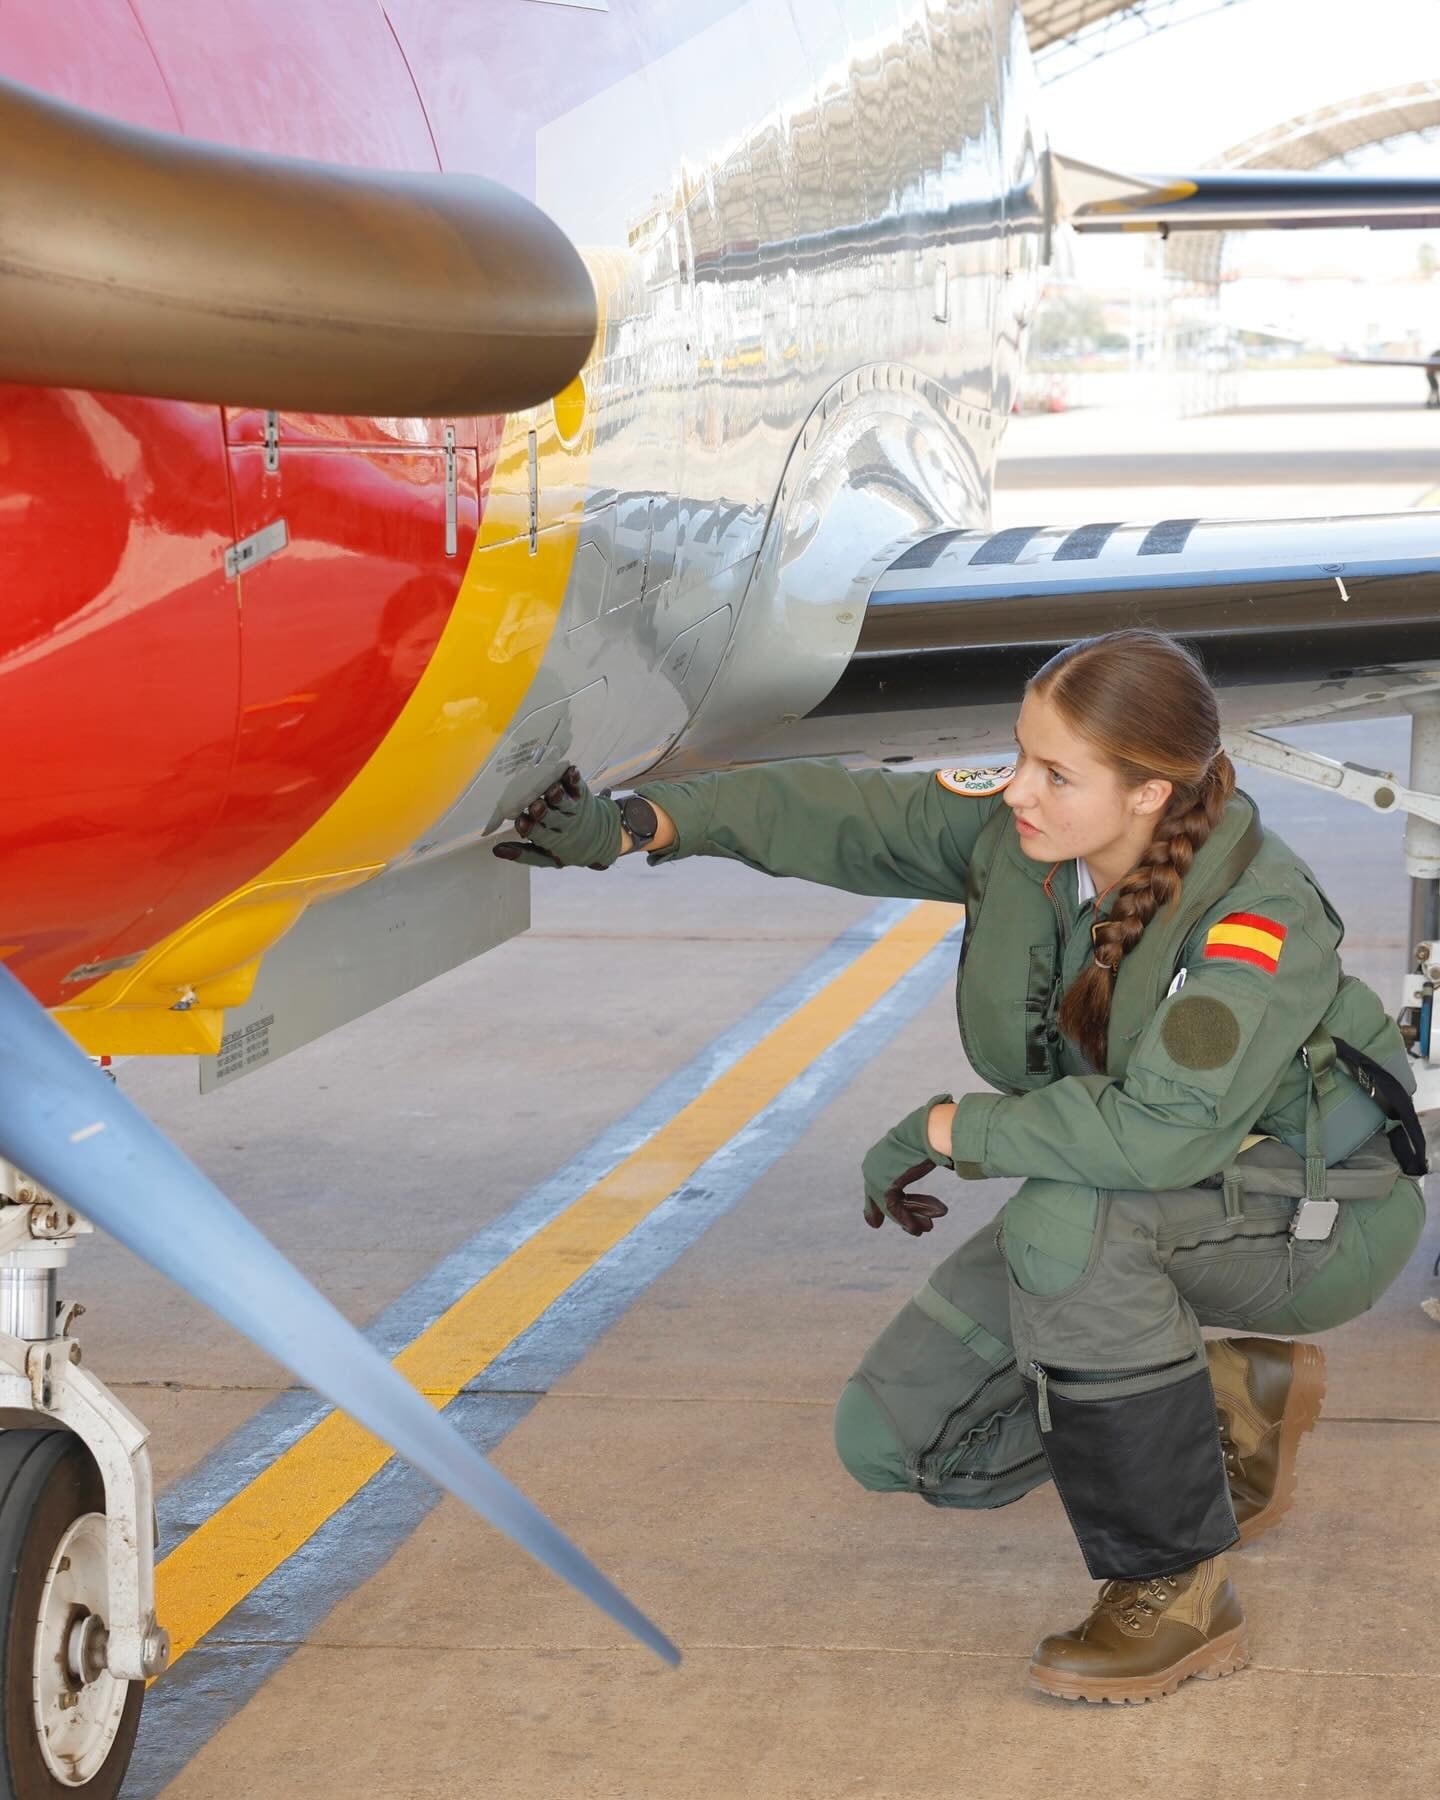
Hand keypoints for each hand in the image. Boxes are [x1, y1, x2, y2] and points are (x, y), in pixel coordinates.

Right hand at [492, 766, 621, 869]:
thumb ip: (522, 854)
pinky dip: (573, 777)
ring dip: (558, 795)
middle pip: (553, 817)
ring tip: (551, 789)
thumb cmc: (565, 846)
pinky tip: (568, 770)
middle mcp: (565, 824)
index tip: (520, 823)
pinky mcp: (581, 792)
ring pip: (565, 801)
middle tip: (536, 805)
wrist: (601, 837)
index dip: (530, 829)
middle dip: (544, 812)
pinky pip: (577, 784)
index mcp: (553, 840)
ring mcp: (574, 807)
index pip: (539, 835)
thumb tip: (496, 850)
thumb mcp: (546, 858)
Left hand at [861, 1095, 954, 1235]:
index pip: (877, 1185)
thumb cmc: (932, 1135)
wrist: (931, 1130)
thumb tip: (944, 1166)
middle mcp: (873, 1164)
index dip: (880, 1206)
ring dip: (910, 1219)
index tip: (878, 1223)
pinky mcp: (884, 1185)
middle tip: (921, 1228)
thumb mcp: (919, 1154)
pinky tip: (922, 1227)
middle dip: (902, 1215)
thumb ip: (918, 1166)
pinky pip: (894, 1208)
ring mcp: (876, 1174)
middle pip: (882, 1198)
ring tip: (928, 1228)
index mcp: (879, 1154)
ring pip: (890, 1205)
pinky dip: (908, 1219)